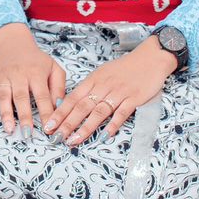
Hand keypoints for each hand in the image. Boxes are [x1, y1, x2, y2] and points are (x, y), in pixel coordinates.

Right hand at [0, 22, 66, 136]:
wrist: (13, 40)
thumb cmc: (36, 59)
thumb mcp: (53, 67)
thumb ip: (59, 87)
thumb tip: (59, 107)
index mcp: (36, 72)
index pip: (42, 95)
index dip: (46, 113)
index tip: (49, 130)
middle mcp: (19, 74)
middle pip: (21, 97)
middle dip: (25, 116)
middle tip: (27, 135)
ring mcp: (3, 77)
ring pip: (3, 96)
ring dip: (5, 113)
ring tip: (9, 129)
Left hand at [44, 36, 176, 146]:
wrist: (150, 58)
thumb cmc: (125, 68)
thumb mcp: (103, 73)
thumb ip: (91, 87)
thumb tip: (74, 103)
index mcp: (94, 79)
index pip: (73, 97)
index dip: (60, 112)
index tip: (49, 125)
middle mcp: (103, 86)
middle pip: (82, 106)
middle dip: (67, 123)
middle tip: (56, 136)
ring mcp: (118, 92)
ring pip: (98, 111)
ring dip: (85, 127)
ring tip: (74, 140)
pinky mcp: (134, 98)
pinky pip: (121, 113)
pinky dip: (113, 125)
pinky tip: (104, 136)